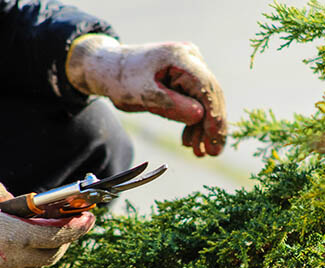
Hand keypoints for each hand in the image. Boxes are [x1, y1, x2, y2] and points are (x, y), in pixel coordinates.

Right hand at [0, 177, 94, 267]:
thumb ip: (1, 190)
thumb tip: (14, 200)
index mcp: (16, 237)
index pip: (60, 235)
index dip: (79, 227)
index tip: (91, 218)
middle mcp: (13, 261)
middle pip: (53, 255)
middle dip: (65, 240)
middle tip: (70, 225)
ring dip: (45, 253)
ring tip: (45, 236)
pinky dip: (26, 265)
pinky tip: (20, 252)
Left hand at [66, 35, 226, 156]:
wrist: (109, 69)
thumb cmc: (122, 79)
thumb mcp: (142, 95)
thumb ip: (170, 105)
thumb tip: (200, 116)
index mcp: (180, 57)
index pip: (206, 87)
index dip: (214, 115)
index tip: (215, 139)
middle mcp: (191, 58)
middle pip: (210, 95)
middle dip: (212, 126)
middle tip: (212, 153)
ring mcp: (191, 67)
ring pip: (206, 101)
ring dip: (203, 128)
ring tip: (199, 152)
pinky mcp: (187, 78)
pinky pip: (197, 101)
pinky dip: (194, 122)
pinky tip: (190, 140)